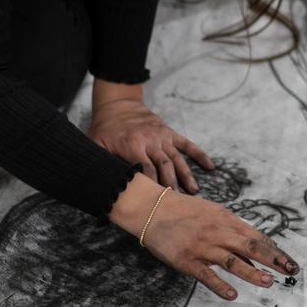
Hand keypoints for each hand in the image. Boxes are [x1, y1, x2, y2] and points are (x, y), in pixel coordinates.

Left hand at [89, 100, 214, 192]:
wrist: (118, 104)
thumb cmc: (105, 129)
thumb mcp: (96, 144)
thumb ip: (100, 161)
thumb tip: (99, 183)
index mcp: (132, 145)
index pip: (145, 169)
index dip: (152, 185)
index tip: (156, 201)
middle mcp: (150, 141)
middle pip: (164, 166)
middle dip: (171, 184)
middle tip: (178, 202)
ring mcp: (162, 137)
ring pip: (177, 158)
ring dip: (186, 175)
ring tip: (194, 191)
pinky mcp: (170, 133)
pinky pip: (187, 144)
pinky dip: (199, 155)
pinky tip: (210, 167)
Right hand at [110, 174, 300, 299]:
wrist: (153, 209)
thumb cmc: (185, 211)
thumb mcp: (213, 212)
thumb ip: (233, 229)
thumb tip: (254, 247)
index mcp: (227, 220)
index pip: (256, 237)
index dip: (275, 251)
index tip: (289, 262)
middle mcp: (218, 232)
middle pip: (251, 247)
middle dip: (273, 260)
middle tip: (290, 271)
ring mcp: (203, 247)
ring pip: (232, 261)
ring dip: (252, 272)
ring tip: (268, 282)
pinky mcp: (187, 260)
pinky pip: (206, 275)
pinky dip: (220, 285)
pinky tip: (232, 295)